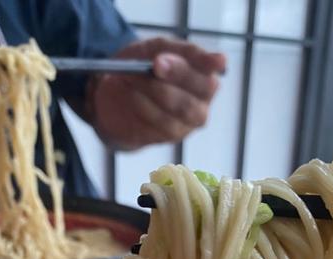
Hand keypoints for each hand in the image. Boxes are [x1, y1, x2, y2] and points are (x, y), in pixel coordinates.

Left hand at [90, 38, 225, 149]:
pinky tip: (132, 95)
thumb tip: (212, 60)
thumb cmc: (141, 70)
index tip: (218, 60)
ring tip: (131, 77)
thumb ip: (175, 50)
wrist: (114, 99)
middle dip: (179, 74)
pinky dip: (145, 105)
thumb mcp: (153, 49)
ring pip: (182, 106)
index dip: (210, 63)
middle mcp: (202, 99)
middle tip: (156, 64)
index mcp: (202, 72)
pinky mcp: (172, 136)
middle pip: (203, 88)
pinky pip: (163, 122)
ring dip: (154, 89)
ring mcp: (190, 121)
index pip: (211, 67)